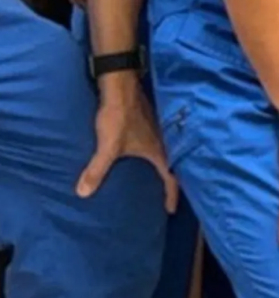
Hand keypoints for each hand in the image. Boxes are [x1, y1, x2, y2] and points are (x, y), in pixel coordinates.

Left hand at [78, 79, 177, 211]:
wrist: (122, 86)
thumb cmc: (119, 116)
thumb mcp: (108, 145)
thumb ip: (97, 169)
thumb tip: (82, 193)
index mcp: (160, 151)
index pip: (172, 178)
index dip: (172, 195)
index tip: (170, 210)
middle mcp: (166, 141)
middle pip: (176, 166)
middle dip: (175, 182)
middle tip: (169, 196)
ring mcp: (161, 130)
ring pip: (171, 153)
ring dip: (170, 166)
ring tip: (163, 179)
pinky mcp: (154, 122)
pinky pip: (163, 144)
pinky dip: (162, 154)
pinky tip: (152, 156)